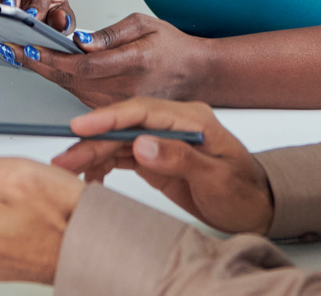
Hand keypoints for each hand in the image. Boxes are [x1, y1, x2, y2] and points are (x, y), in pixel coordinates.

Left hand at [15, 13, 209, 106]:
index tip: (28, 48)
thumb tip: (81, 41)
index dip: (50, 59)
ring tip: (21, 55)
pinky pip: (80, 98)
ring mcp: (118, 106)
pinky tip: (44, 69)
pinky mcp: (114, 113)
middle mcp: (123, 91)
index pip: (81, 66)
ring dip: (45, 74)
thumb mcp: (145, 25)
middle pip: (69, 81)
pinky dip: (60, 83)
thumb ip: (111, 33)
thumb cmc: (171, 47)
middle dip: (37, 64)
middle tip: (12, 49)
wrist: (194, 75)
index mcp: (132, 64)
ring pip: (71, 91)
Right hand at [50, 98, 274, 234]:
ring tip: (68, 169)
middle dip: (92, 141)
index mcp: (190, 118)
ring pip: (118, 142)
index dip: (109, 117)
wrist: (256, 208)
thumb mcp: (216, 177)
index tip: (82, 126)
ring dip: (92, 155)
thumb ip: (179, 158)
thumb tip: (142, 143)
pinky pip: (122, 156)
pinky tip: (91, 178)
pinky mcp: (156, 157)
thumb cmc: (244, 191)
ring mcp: (162, 140)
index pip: (142, 111)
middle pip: (124, 127)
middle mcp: (172, 124)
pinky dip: (103, 166)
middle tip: (65, 157)